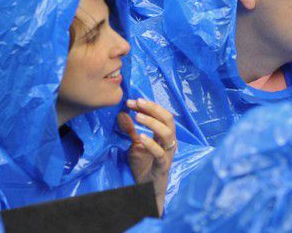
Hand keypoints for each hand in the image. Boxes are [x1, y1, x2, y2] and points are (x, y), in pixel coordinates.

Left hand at [119, 98, 176, 213]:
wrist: (147, 190)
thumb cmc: (144, 167)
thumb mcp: (135, 145)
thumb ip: (131, 130)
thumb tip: (122, 113)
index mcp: (164, 135)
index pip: (161, 114)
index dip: (148, 106)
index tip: (132, 101)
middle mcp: (169, 142)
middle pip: (168, 119)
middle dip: (153, 108)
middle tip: (138, 102)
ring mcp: (167, 153)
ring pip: (168, 133)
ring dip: (153, 122)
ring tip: (138, 116)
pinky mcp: (162, 165)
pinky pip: (160, 153)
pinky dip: (151, 143)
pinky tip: (141, 137)